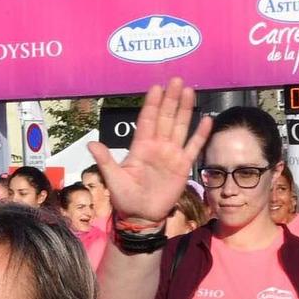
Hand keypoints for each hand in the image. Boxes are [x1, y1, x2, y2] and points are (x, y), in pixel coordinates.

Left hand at [85, 78, 212, 224]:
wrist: (141, 217)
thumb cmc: (125, 198)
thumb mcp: (113, 179)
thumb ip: (105, 160)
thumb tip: (90, 144)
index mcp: (140, 147)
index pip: (147, 120)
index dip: (152, 104)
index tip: (157, 87)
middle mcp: (157, 146)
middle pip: (166, 118)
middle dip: (171, 99)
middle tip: (176, 80)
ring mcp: (171, 154)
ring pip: (180, 127)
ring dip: (185, 110)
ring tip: (190, 91)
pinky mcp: (183, 166)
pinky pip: (193, 147)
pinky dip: (200, 134)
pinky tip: (207, 120)